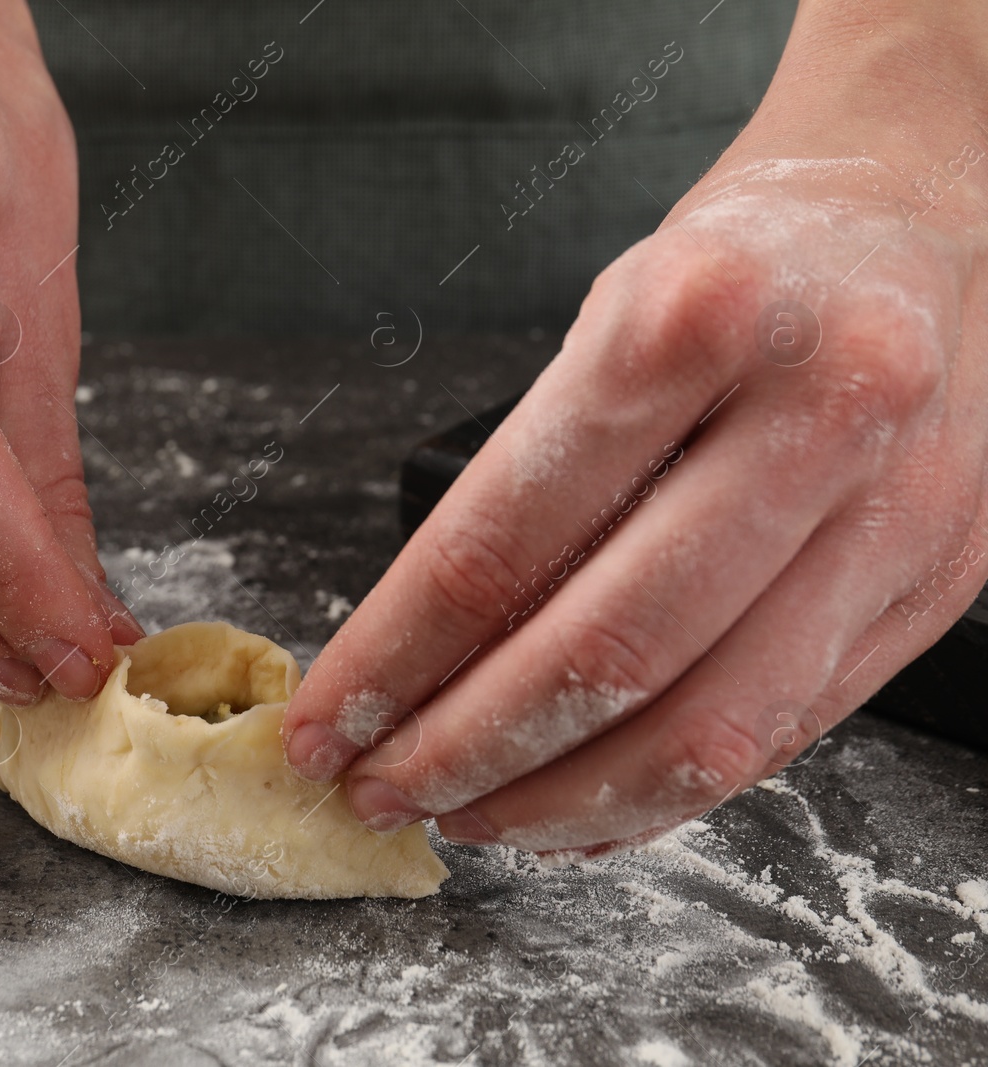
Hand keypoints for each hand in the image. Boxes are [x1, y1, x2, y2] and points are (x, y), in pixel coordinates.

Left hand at [283, 0, 987, 855]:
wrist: (921, 212)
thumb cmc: (738, 267)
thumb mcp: (605, 323)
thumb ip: (534, 489)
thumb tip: (421, 667)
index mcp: (695, 319)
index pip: (500, 540)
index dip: (393, 658)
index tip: (323, 723)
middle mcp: (818, 412)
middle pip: (606, 655)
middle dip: (465, 753)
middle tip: (381, 791)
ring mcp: (901, 509)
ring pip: (708, 730)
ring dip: (562, 802)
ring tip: (471, 816)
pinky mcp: (941, 580)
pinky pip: (783, 733)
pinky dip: (665, 795)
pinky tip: (582, 808)